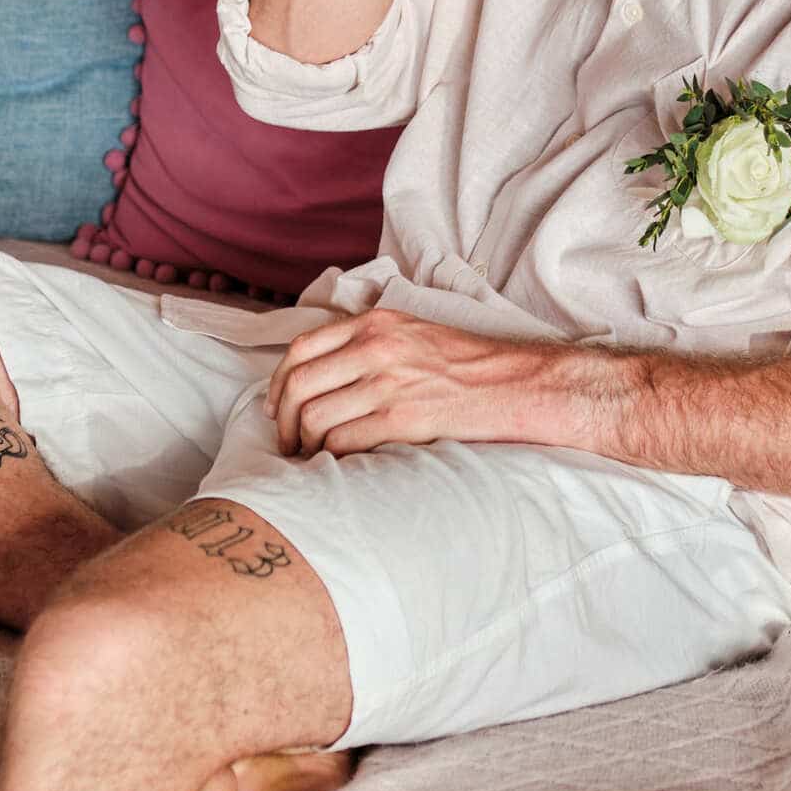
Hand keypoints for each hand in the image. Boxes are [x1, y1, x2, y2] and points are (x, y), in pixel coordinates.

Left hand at [266, 307, 559, 456]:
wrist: (514, 383)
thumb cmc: (467, 363)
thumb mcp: (412, 332)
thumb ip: (368, 342)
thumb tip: (323, 373)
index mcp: (375, 323)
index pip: (302, 349)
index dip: (278, 382)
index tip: (276, 407)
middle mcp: (376, 347)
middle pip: (299, 384)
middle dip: (283, 420)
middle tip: (287, 443)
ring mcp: (388, 383)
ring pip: (315, 416)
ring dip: (303, 444)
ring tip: (309, 459)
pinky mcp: (402, 418)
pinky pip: (342, 441)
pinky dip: (329, 458)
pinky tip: (335, 466)